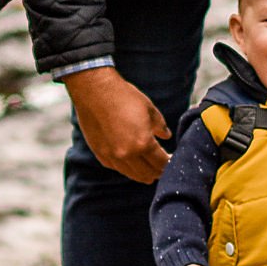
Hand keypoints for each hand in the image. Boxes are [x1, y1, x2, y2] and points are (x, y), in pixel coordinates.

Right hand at [65, 66, 170, 182]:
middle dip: (158, 171)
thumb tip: (166, 135)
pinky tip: (131, 162)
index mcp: (143, 144)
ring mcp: (112, 156)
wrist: (95, 91)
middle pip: (148, 174)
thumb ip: (160, 126)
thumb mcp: (150, 109)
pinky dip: (127, 167)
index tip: (171, 159)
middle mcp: (127, 155)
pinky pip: (117, 168)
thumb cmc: (125, 97)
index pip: (161, 163)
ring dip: (143, 173)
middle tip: (162, 166)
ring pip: (132, 174)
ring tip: (149, 169)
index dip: (169, 163)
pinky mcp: (100, 154)